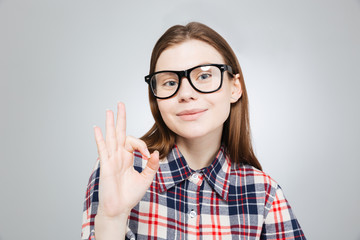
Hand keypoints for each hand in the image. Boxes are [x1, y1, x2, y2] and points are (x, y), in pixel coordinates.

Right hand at [93, 102, 158, 217]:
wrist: (119, 208)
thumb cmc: (130, 195)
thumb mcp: (146, 178)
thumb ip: (151, 165)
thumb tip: (155, 152)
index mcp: (127, 157)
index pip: (133, 142)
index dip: (142, 144)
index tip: (147, 154)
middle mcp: (118, 156)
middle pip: (119, 133)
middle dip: (121, 118)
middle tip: (120, 104)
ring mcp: (111, 159)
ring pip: (111, 138)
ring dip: (110, 124)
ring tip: (110, 111)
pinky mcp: (106, 166)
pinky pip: (103, 150)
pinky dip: (100, 139)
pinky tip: (97, 128)